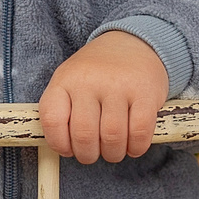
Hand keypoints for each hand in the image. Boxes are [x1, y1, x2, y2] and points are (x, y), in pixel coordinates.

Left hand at [38, 31, 169, 165]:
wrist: (134, 43)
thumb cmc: (97, 72)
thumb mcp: (70, 80)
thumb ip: (61, 110)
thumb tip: (63, 149)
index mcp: (65, 79)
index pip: (53, 120)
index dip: (59, 144)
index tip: (68, 149)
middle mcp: (90, 81)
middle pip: (84, 135)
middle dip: (88, 155)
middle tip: (93, 153)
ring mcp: (119, 86)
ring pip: (112, 138)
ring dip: (113, 154)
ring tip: (113, 150)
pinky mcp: (146, 93)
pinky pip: (139, 133)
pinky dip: (136, 148)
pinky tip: (133, 145)